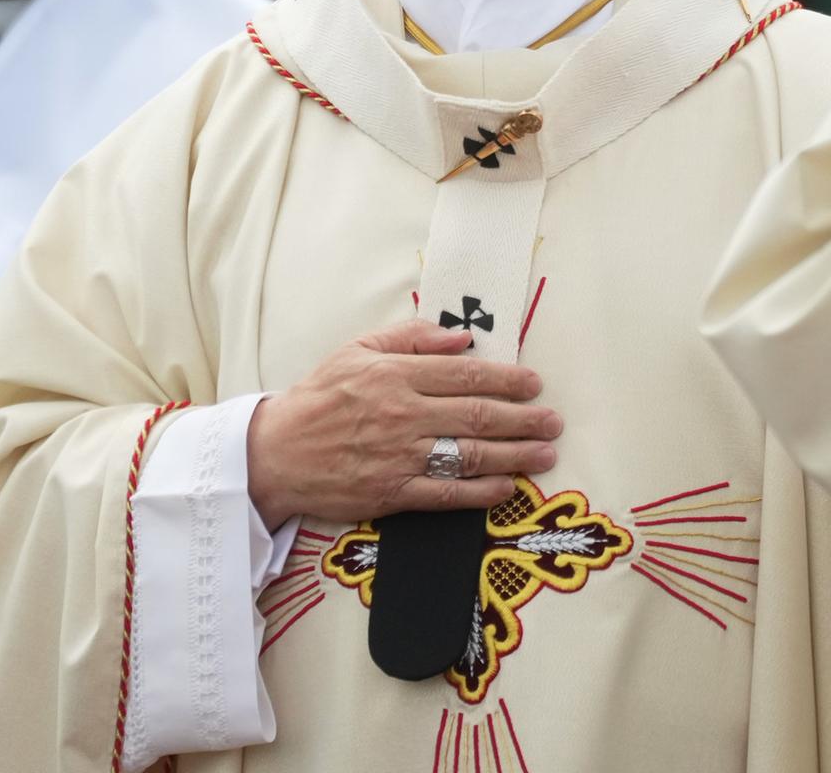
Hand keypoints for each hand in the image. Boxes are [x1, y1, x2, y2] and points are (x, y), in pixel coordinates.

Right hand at [245, 320, 561, 525]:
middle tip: (553, 420)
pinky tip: (507, 487)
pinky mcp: (392, 494)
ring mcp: (400, 457)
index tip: (535, 383)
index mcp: (397, 375)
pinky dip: (481, 493)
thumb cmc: (320, 396)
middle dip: (523, 418)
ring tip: (545, 453)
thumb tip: (462, 337)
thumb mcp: (359, 349)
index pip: (465, 374)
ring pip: (469, 456)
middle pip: (477, 415)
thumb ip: (412, 337)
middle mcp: (404, 415)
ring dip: (515, 455)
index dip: (507, 378)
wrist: (276, 453)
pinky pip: (447, 494)